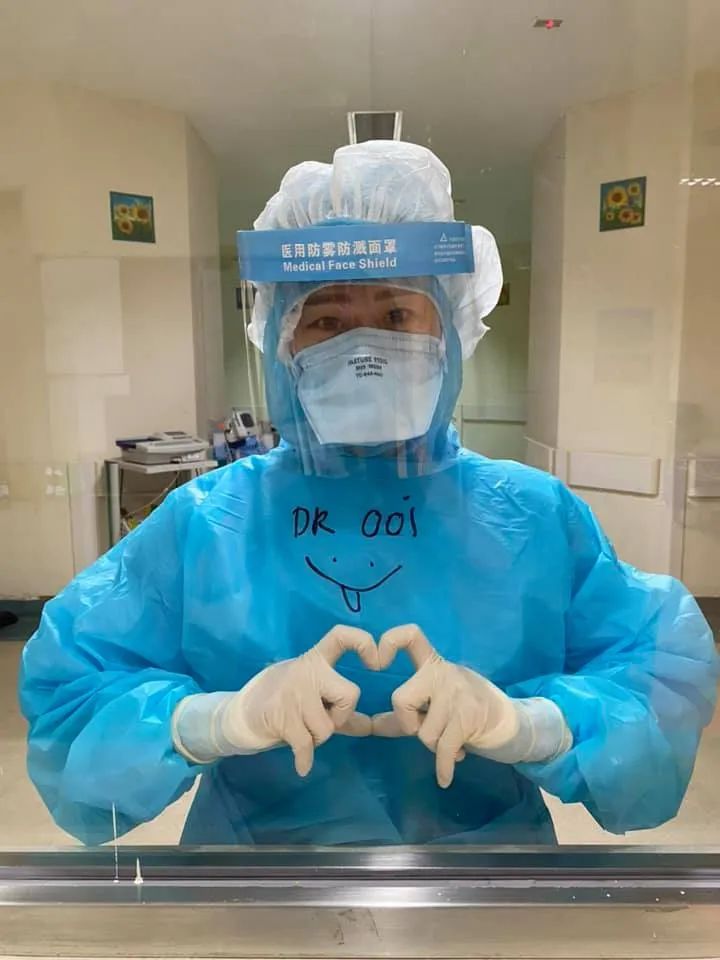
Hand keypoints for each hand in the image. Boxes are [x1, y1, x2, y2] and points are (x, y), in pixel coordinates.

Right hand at [173, 625, 378, 774]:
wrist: (240, 715)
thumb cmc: (283, 702)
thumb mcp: (312, 697)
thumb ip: (340, 709)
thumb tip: (371, 727)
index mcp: (315, 659)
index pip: (341, 636)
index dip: (363, 643)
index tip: (377, 662)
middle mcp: (306, 670)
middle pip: (349, 694)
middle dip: (341, 716)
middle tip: (324, 720)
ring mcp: (293, 691)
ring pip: (328, 727)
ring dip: (318, 737)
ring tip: (300, 730)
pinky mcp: (281, 715)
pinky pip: (307, 744)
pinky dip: (305, 759)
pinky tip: (303, 766)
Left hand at [372, 625, 570, 787]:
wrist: (511, 724)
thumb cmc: (466, 712)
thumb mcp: (435, 705)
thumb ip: (404, 713)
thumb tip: (369, 726)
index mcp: (433, 664)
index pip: (410, 635)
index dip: (388, 642)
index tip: (376, 662)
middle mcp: (443, 672)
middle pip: (400, 699)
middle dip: (408, 724)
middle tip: (426, 729)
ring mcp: (457, 692)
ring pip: (423, 732)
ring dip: (434, 745)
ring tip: (451, 740)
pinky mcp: (468, 716)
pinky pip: (443, 748)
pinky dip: (443, 767)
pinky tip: (444, 778)